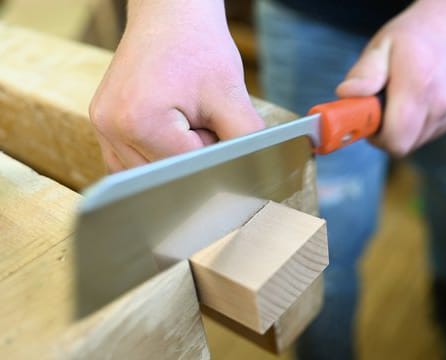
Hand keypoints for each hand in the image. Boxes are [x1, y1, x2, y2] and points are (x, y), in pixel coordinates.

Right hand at [90, 0, 263, 171]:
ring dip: (173, 154)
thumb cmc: (198, 47)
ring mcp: (102, 128)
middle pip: (165, 174)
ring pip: (148, 172)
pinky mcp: (103, 125)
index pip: (185, 168)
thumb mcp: (230, 94)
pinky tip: (168, 127)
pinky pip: (131, 161)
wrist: (171, 15)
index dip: (210, 151)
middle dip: (191, 153)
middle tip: (200, 115)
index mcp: (139, 122)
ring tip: (182, 116)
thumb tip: (252, 172)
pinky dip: (155, 153)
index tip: (218, 126)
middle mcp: (111, 129)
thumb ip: (244, 139)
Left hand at [336, 0, 445, 155]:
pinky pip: (431, 133)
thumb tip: (347, 94)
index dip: (376, 137)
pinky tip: (422, 99)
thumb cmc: (415, 36)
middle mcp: (442, 102)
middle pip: (404, 145)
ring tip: (404, 98)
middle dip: (388, 133)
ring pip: (417, 141)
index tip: (369, 120)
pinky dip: (421, 123)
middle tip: (383, 107)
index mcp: (418, 84)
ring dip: (404, 128)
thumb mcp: (381, 45)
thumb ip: (364, 73)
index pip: (395, 140)